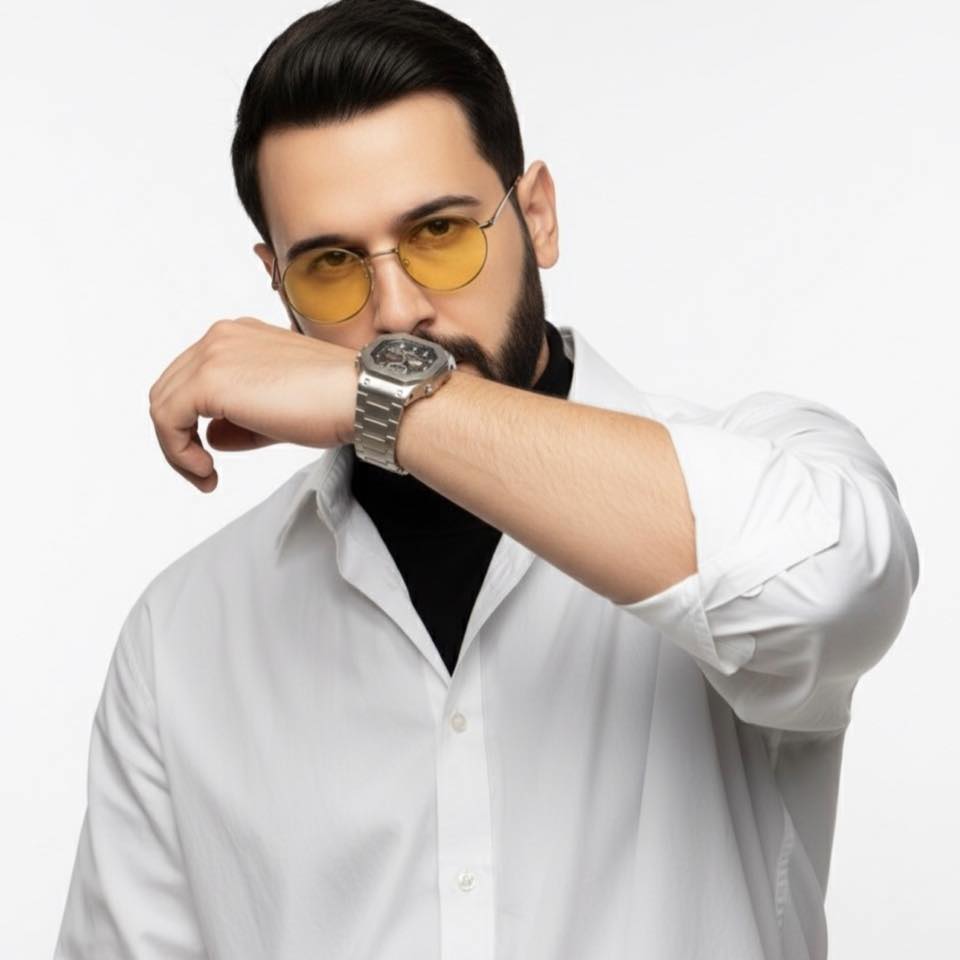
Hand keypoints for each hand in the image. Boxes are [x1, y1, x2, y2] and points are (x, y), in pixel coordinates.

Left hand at [148, 317, 356, 491]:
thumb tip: (210, 437)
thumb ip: (237, 421)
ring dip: (176, 447)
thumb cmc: (335, 403)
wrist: (361, 397)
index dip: (192, 422)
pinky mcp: (209, 378)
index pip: (193, 378)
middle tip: (202, 471)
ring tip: (204, 475)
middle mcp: (222, 336)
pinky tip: (205, 469)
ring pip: (164, 404)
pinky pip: (167, 418)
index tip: (211, 457)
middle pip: (171, 389)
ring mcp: (213, 353)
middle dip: (179, 437)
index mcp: (240, 336)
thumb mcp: (276, 413)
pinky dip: (177, 451)